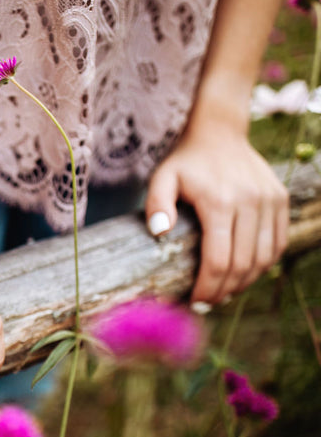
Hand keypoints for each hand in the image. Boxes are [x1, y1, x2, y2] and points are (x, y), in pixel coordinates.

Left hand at [145, 122, 288, 304]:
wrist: (219, 133)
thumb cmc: (185, 162)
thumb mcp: (161, 178)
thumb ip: (155, 204)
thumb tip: (158, 233)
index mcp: (220, 202)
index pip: (219, 259)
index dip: (208, 287)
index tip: (195, 301)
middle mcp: (250, 202)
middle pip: (243, 264)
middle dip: (224, 290)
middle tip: (207, 303)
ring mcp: (270, 201)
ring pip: (264, 258)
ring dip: (245, 282)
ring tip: (224, 292)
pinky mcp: (280, 200)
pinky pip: (277, 243)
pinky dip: (262, 265)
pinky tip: (243, 274)